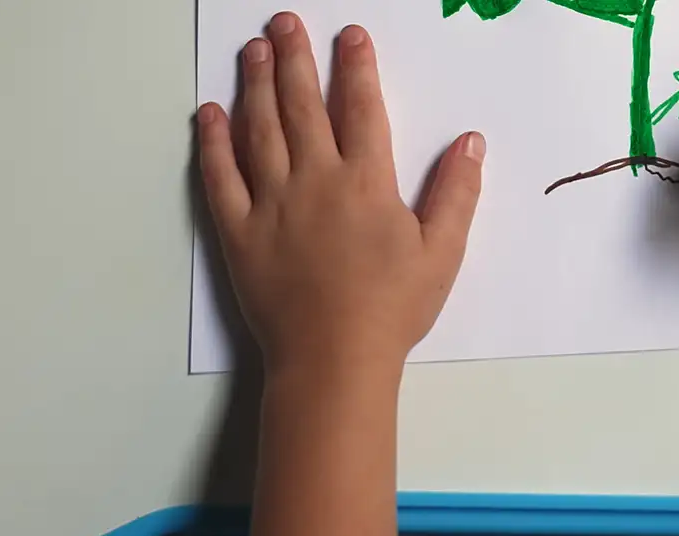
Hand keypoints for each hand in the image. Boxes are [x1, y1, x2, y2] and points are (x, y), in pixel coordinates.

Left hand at [197, 14, 485, 371]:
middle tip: (284, 23)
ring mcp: (272, 204)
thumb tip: (469, 142)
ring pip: (259, 129)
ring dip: (255, 84)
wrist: (334, 359)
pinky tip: (209, 115)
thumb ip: (455, 193)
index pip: (361, 108)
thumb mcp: (441, 253)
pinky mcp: (239, 232)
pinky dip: (213, 142)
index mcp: (367, 183)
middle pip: (301, 105)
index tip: (350, 36)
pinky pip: (221, 177)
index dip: (356, 67)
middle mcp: (315, 181)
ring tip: (253, 50)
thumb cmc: (392, 310)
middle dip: (294, 58)